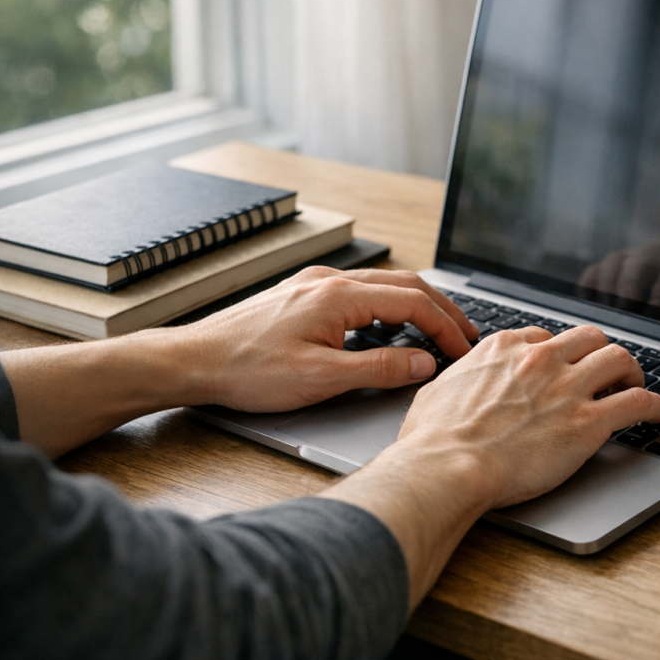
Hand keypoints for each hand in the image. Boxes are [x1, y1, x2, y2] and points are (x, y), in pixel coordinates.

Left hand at [180, 266, 478, 412]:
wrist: (193, 361)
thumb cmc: (247, 370)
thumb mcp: (321, 379)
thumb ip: (380, 370)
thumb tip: (424, 363)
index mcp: (339, 295)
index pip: (413, 302)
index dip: (446, 326)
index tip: (464, 348)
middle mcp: (330, 281)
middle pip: (405, 285)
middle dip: (441, 309)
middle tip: (466, 335)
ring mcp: (315, 285)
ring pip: (384, 286)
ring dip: (417, 306)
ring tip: (438, 330)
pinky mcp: (304, 295)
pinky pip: (361, 292)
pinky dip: (390, 306)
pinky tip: (391, 327)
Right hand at [320, 324, 659, 606]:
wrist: (446, 467)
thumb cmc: (433, 440)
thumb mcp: (438, 392)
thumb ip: (460, 379)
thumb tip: (457, 383)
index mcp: (504, 349)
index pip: (545, 337)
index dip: (558, 354)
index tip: (562, 369)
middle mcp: (540, 359)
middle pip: (589, 338)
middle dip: (600, 353)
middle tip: (606, 372)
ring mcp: (567, 387)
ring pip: (619, 358)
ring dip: (632, 372)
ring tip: (635, 386)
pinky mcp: (588, 421)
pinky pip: (637, 402)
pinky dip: (654, 405)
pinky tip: (656, 414)